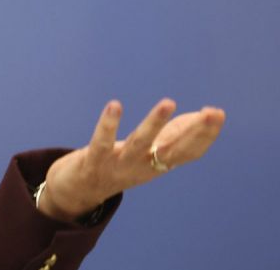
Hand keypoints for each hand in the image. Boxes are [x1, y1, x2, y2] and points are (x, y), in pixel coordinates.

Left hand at [36, 98, 225, 221]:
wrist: (78, 192)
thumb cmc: (118, 165)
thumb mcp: (148, 151)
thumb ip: (171, 135)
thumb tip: (200, 116)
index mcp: (157, 165)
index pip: (187, 152)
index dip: (204, 135)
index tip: (218, 113)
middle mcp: (142, 167)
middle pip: (172, 151)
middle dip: (194, 132)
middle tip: (212, 113)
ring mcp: (118, 166)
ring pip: (140, 144)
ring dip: (154, 123)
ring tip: (169, 102)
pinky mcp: (94, 162)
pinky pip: (102, 143)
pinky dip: (108, 125)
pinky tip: (114, 105)